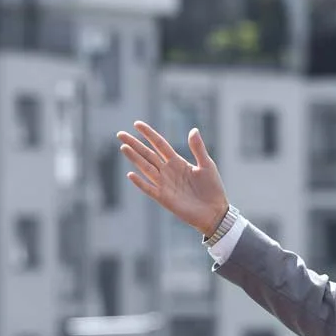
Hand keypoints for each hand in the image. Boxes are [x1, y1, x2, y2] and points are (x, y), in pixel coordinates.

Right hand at [117, 121, 229, 235]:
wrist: (214, 212)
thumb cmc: (212, 188)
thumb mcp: (207, 165)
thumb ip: (198, 148)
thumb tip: (193, 130)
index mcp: (177, 161)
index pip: (159, 144)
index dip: (148, 134)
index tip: (137, 124)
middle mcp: (168, 171)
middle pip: (148, 154)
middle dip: (134, 144)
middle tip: (120, 134)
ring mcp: (164, 184)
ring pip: (146, 168)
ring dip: (134, 158)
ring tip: (123, 147)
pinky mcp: (164, 198)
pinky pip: (149, 189)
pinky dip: (140, 182)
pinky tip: (131, 174)